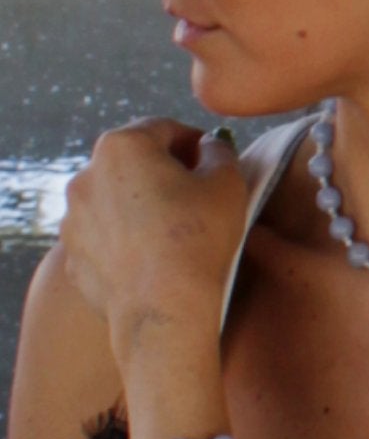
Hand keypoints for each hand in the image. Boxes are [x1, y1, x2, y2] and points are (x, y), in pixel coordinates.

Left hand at [59, 120, 249, 358]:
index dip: (194, 142)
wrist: (163, 309)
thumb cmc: (197, 239)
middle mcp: (85, 176)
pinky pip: (103, 236)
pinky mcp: (71, 257)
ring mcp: (72, 219)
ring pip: (114, 200)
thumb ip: (218, 151)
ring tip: (172, 232)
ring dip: (140, 206)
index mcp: (121, 146)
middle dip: (162, 172)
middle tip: (196, 197)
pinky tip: (152, 258)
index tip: (212, 163)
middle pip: (133, 162)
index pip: (164, 129)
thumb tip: (208, 147)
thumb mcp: (227, 181)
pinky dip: (124, 239)